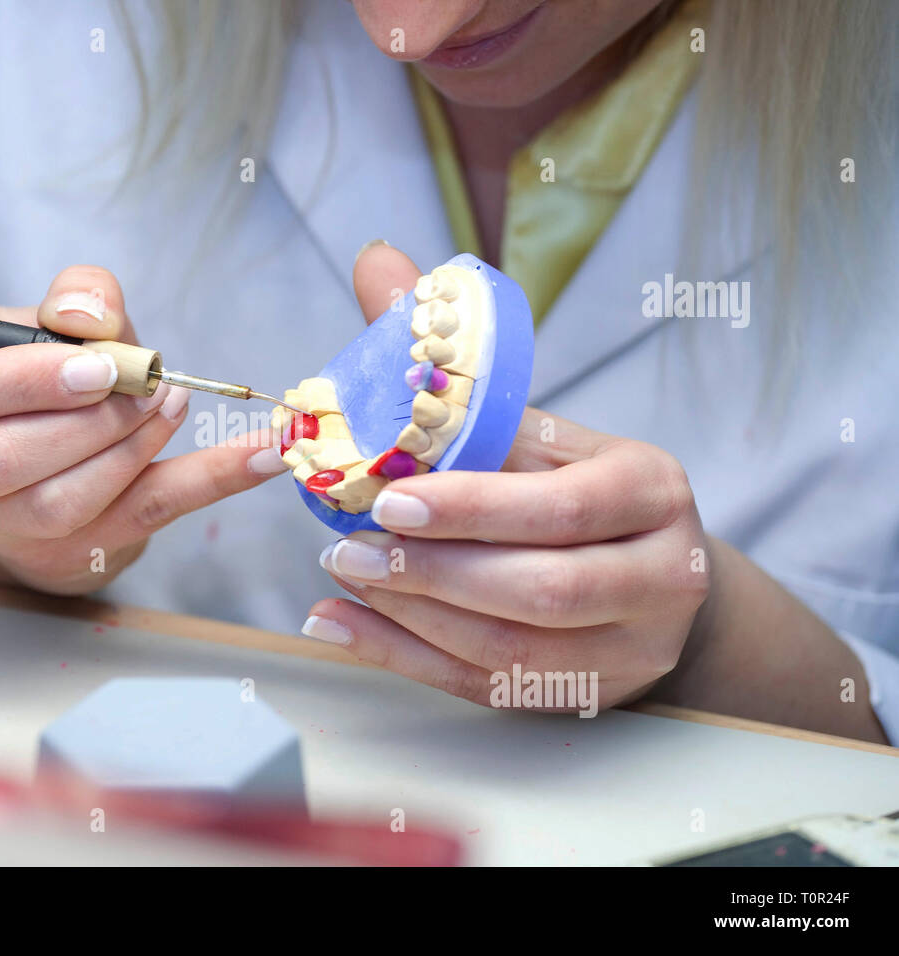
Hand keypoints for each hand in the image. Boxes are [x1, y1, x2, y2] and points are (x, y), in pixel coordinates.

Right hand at [0, 265, 288, 593]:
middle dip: (90, 421)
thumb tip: (92, 320)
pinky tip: (266, 454)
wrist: (37, 453)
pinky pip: (143, 516)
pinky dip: (212, 479)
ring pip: (60, 502)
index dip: (22, 383)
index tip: (97, 367)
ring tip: (171, 404)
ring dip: (132, 448)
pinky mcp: (67, 553)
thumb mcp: (44, 320)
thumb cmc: (33, 374)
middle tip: (148, 385)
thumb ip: (74, 299)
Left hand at [302, 244, 709, 710]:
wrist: (650, 571)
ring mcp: (634, 645)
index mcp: (650, 488)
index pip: (561, 507)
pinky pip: (490, 687)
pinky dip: (409, 659)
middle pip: (541, 590)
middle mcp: (662, 573)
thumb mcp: (536, 421)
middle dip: (433, 572)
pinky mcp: (591, 692)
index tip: (388, 498)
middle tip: (346, 550)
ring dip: (413, 618)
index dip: (472, 508)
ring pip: (513, 650)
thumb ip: (454, 352)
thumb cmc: (576, 486)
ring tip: (340, 580)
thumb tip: (375, 261)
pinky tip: (346, 626)